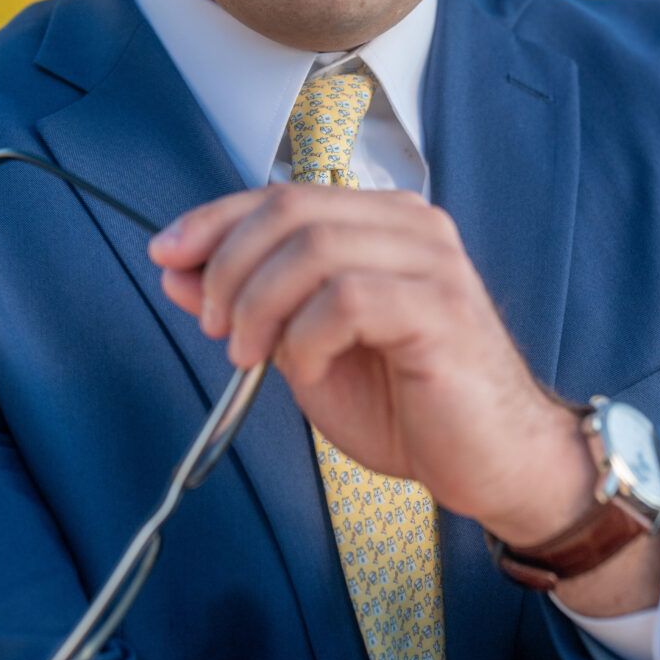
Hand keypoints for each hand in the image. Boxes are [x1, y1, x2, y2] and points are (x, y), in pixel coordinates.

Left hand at [147, 183, 591, 537]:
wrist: (494, 464)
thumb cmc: (409, 408)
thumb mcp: (306, 351)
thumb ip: (252, 305)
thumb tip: (177, 270)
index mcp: (382, 223)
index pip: (283, 194)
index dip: (215, 220)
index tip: (166, 253)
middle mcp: (412, 227)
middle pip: (292, 209)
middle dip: (230, 265)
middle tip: (214, 326)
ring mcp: (432, 264)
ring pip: (314, 248)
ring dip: (261, 303)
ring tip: (250, 355)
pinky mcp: (442, 310)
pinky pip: (347, 299)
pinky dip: (307, 335)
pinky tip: (307, 368)